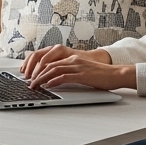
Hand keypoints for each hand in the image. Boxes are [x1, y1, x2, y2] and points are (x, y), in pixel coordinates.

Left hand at [20, 45, 135, 90]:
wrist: (116, 74)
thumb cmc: (101, 76)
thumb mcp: (83, 72)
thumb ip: (70, 74)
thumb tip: (56, 81)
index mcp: (72, 58)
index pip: (50, 61)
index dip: (39, 68)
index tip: (30, 76)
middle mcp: (73, 60)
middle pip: (49, 65)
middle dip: (36, 74)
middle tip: (29, 82)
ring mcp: (77, 66)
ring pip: (53, 70)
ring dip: (41, 78)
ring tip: (34, 85)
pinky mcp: (82, 74)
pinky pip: (64, 76)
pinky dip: (53, 81)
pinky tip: (47, 85)